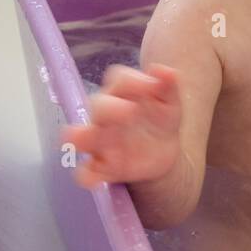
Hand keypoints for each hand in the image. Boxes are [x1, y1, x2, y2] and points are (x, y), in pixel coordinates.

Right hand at [59, 63, 181, 188]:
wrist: (164, 153)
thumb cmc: (159, 120)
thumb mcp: (169, 103)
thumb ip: (168, 86)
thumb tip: (166, 71)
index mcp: (122, 94)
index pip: (120, 79)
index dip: (133, 81)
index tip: (152, 87)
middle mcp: (107, 115)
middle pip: (98, 105)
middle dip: (110, 108)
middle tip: (129, 112)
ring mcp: (101, 141)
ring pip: (81, 136)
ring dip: (80, 137)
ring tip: (81, 140)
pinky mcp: (103, 166)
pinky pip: (86, 171)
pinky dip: (86, 175)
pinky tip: (92, 179)